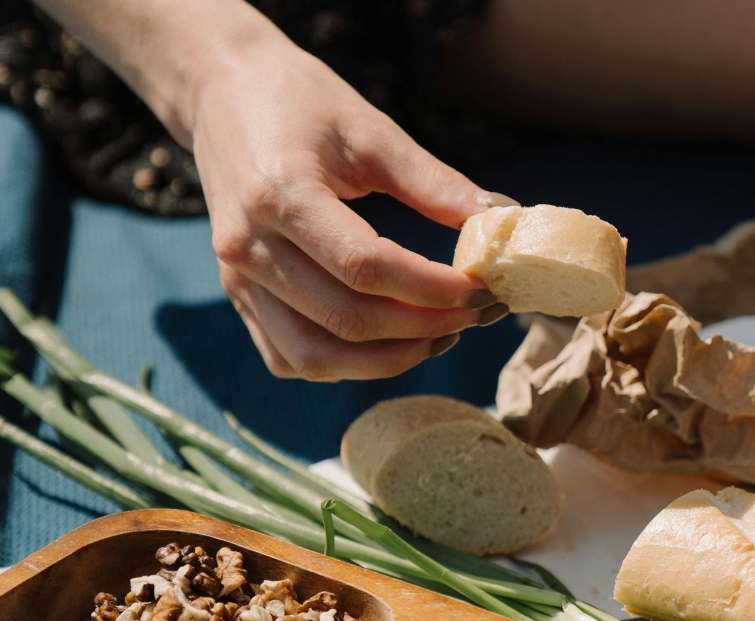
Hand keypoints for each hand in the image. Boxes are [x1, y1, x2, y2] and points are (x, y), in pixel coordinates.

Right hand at [188, 28, 512, 380]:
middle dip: (423, 328)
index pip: (367, 268)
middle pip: (347, 320)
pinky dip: (344, 365)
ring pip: (317, 357)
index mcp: (280, 194)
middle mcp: (249, 247)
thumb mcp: (370, 129)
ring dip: (388, 360)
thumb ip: (434, 183)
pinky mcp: (238, 297)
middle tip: (475, 315)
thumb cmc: (298, 102)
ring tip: (439, 337)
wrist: (220, 91)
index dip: (432, 289)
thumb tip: (503, 220)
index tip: (481, 291)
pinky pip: (291, 358)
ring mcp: (237, 279)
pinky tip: (388, 343)